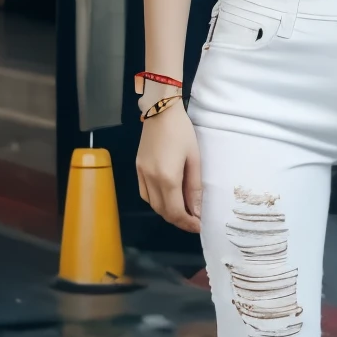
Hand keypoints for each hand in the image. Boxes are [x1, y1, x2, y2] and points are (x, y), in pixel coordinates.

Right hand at [136, 102, 201, 232]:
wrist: (160, 110)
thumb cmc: (182, 132)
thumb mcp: (194, 159)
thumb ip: (194, 187)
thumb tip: (197, 210)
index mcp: (167, 178)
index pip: (176, 212)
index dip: (188, 223)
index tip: (199, 226)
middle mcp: (151, 180)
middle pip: (163, 212)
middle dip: (179, 220)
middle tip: (194, 221)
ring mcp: (141, 174)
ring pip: (152, 205)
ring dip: (167, 212)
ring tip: (183, 211)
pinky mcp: (138, 168)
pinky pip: (145, 193)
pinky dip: (156, 201)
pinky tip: (167, 198)